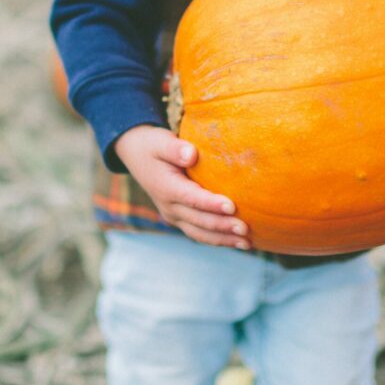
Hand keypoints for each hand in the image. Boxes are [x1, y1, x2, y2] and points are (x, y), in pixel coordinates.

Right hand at [114, 125, 249, 248]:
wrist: (136, 156)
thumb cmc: (153, 145)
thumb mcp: (160, 141)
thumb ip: (175, 148)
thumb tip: (191, 155)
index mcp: (165, 188)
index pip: (191, 198)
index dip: (211, 204)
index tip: (232, 206)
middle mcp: (169, 207)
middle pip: (198, 221)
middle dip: (222, 226)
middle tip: (246, 229)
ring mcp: (174, 216)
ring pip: (200, 233)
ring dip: (223, 239)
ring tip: (247, 243)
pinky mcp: (180, 219)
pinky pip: (200, 233)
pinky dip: (218, 239)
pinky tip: (238, 241)